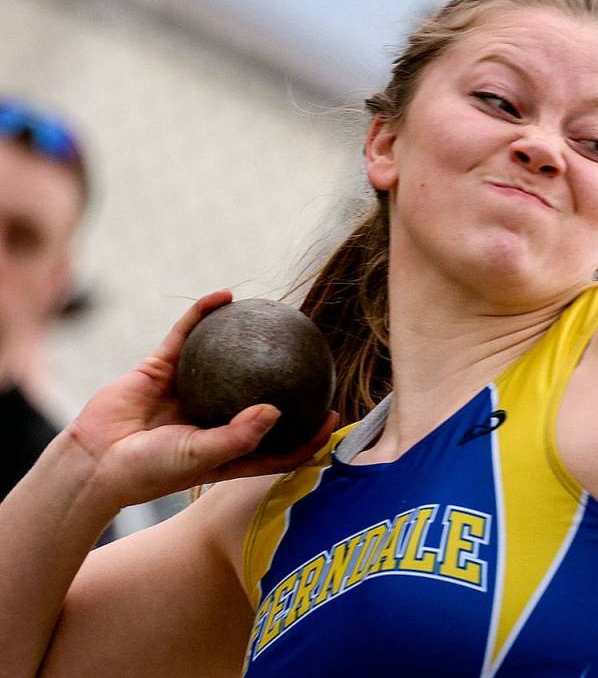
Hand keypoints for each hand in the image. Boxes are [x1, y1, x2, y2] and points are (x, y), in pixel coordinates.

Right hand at [63, 290, 337, 508]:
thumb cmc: (148, 471)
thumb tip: (276, 410)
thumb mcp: (200, 458)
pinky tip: (224, 295)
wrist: (93, 461)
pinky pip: (188, 335)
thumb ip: (238, 436)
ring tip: (274, 314)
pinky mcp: (162, 369)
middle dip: (285, 377)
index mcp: (231, 448)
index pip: (281, 443)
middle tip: (313, 354)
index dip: (309, 432)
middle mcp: (215, 417)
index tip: (334, 412)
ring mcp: (190, 391)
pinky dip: (203, 314)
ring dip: (247, 335)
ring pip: (226, 358)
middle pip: (259, 394)